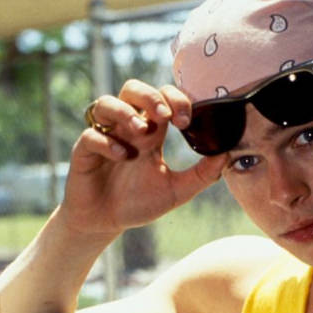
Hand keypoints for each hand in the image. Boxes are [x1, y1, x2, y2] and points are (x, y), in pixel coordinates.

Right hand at [60, 79, 227, 237]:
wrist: (106, 223)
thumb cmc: (138, 202)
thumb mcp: (177, 191)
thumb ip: (202, 175)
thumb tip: (227, 156)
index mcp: (150, 132)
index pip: (162, 99)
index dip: (174, 99)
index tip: (186, 120)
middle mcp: (126, 128)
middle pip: (133, 89)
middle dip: (151, 96)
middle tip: (166, 116)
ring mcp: (104, 136)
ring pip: (107, 103)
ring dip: (126, 112)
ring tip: (141, 131)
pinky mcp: (84, 152)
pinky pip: (91, 135)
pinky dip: (107, 142)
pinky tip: (122, 156)